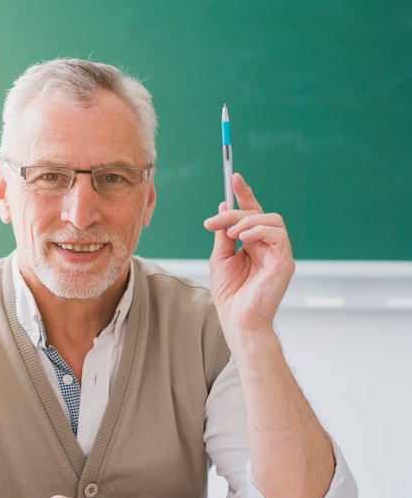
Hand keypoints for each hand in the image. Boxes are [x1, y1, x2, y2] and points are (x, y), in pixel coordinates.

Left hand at [203, 173, 294, 335]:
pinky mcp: (285, 262)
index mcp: (253, 243)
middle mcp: (268, 245)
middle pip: (259, 214)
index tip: (234, 178)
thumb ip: (223, 234)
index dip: (244, 194)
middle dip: (235, 212)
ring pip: (271, 220)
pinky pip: (278, 235)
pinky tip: (244, 238)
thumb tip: (223, 207)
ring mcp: (278, 253)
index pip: (252, 213)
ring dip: (247, 221)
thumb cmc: (230, 294)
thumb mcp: (221, 258)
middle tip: (213, 222)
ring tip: (231, 235)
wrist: (236, 319)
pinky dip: (260, 231)